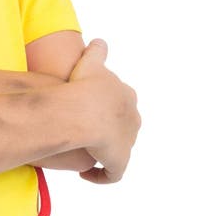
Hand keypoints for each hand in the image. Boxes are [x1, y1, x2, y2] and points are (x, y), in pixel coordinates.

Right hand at [69, 39, 140, 183]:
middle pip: (122, 125)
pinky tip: (85, 173)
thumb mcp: (90, 62)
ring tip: (85, 149)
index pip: (120, 102)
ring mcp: (126, 142)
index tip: (90, 107)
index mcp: (127, 97)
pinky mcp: (118, 162)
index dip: (106, 105)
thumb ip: (97, 51)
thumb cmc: (85, 86)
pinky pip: (111, 173)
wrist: (84, 112)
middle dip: (109, 127)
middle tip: (87, 128)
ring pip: (117, 148)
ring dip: (103, 150)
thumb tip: (98, 41)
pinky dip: (100, 174)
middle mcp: (132, 119)